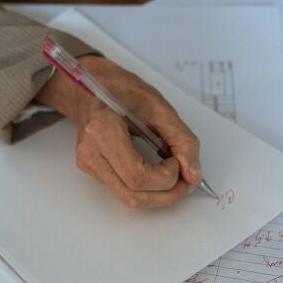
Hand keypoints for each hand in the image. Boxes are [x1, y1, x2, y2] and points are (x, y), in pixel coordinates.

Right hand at [35, 55, 201, 207]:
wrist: (90, 84)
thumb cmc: (120, 88)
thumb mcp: (159, 107)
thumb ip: (181, 141)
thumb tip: (193, 175)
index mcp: (103, 130)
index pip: (137, 176)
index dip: (166, 177)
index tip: (178, 161)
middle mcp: (90, 153)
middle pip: (133, 195)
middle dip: (167, 194)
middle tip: (185, 179)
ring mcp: (88, 164)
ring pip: (128, 199)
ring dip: (158, 194)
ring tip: (173, 176)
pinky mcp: (92, 169)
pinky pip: (123, 189)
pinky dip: (146, 187)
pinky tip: (156, 172)